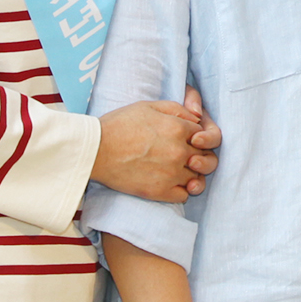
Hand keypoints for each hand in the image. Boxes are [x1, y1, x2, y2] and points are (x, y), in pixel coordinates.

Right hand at [93, 96, 219, 202]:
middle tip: (182, 156)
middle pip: (205, 157)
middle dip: (197, 156)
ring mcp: (171, 174)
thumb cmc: (119, 125)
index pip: (205, 135)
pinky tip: (167, 182)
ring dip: (189, 175)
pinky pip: (184, 195)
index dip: (196, 137)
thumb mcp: (149, 106)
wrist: (95, 150)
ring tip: (173, 170)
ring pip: (197, 178)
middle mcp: (179, 152)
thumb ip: (178, 110)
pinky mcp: (160, 192)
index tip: (186, 140)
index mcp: (178, 128)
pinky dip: (179, 190)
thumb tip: (197, 118)